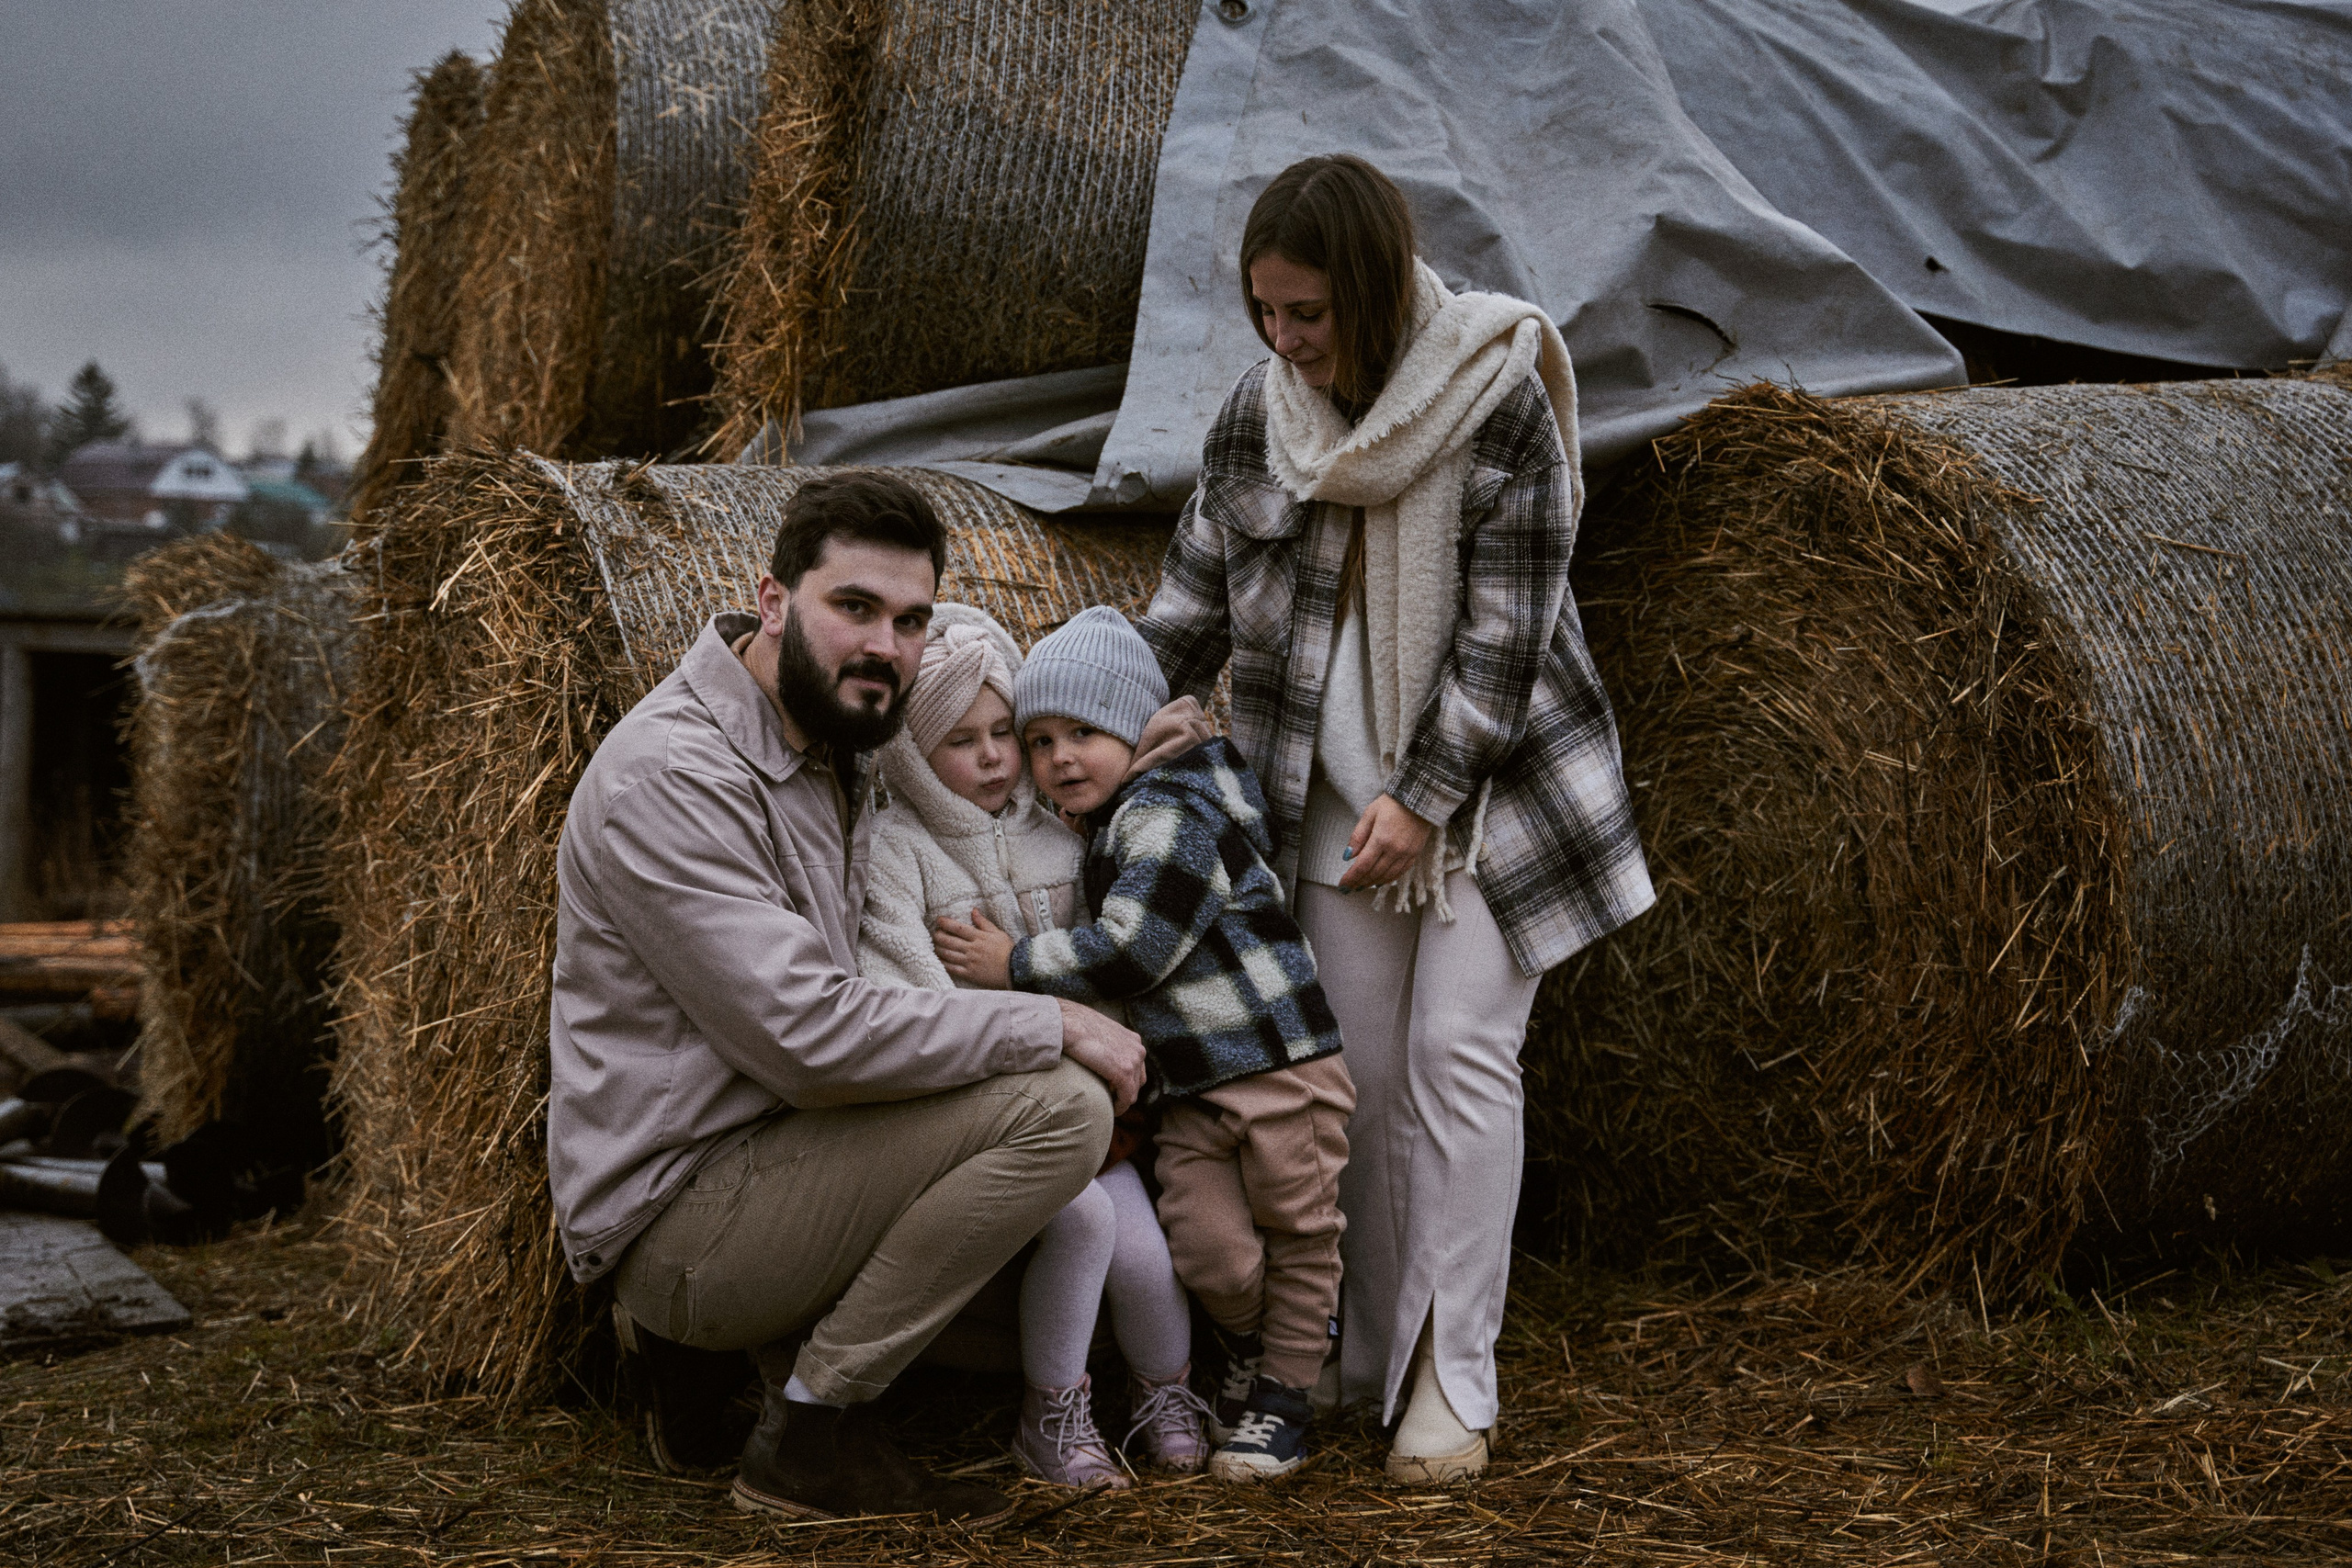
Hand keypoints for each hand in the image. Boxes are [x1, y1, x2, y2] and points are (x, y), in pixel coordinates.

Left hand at [934, 908, 1014, 987]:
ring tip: (934, 945)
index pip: (958, 928)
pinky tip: (939, 960)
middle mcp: (972, 949)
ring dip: (938, 948)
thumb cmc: (1008, 951)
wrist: (1016, 970)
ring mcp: (970, 962)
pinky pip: (952, 968)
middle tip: (934, 933)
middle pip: (949, 941)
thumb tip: (973, 911)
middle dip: (938, 936)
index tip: (939, 920)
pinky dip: (943, 963)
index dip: (946, 923)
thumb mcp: (998, 933)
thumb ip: (984, 923)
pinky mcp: (969, 974)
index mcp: (979, 937)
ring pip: (948, 954)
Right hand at [1056, 999, 1145, 1113]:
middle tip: (1111, 1100)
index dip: (1125, 1081)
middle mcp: (1138, 1049)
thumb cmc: (1074, 1026)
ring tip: (1109, 1106)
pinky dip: (1120, 1106)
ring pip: (1132, 1091)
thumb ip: (1105, 1045)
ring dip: (1122, 1100)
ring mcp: (1133, 1061)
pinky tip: (1111, 1110)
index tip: (1112, 1090)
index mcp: (1132, 1039)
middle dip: (1126, 1092)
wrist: (1067, 1024)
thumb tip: (1099, 1056)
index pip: (1136, 1067)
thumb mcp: (1097, 1033)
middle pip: (1137, 1080)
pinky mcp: (1124, 1073)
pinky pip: (1127, 1097)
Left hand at [1338, 793, 1433, 890]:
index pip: (1362, 866)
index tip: (1342, 885)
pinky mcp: (1415, 854)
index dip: (1351, 878)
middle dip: (1359, 883)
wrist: (1420, 799)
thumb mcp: (1369, 814)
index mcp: (1381, 839)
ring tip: (1361, 886)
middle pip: (1373, 874)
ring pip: (1387, 876)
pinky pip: (1400, 873)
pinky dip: (1388, 879)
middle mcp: (1394, 850)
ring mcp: (1406, 854)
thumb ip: (1358, 836)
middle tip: (1348, 888)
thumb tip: (1348, 856)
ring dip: (1372, 883)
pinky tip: (1379, 881)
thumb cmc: (1392, 804)